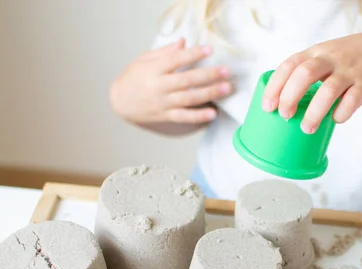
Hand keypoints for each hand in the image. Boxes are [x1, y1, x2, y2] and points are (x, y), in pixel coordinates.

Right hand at [110, 38, 232, 124]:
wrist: (120, 102)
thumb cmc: (133, 78)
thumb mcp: (144, 60)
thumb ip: (165, 52)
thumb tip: (184, 42)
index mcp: (154, 70)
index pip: (176, 60)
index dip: (193, 54)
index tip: (209, 50)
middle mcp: (159, 87)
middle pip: (187, 80)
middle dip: (208, 75)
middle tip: (226, 71)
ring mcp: (163, 103)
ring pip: (189, 98)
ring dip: (209, 93)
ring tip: (226, 88)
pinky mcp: (166, 116)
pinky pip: (184, 117)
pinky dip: (199, 116)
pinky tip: (212, 114)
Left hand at [262, 33, 361, 133]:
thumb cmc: (348, 61)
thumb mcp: (326, 58)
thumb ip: (306, 74)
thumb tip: (284, 105)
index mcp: (316, 53)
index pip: (290, 65)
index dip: (276, 86)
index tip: (268, 107)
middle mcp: (331, 59)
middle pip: (305, 74)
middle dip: (290, 96)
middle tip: (285, 115)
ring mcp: (350, 71)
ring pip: (328, 90)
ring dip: (315, 112)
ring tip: (307, 128)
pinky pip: (353, 100)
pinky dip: (342, 113)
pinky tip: (336, 119)